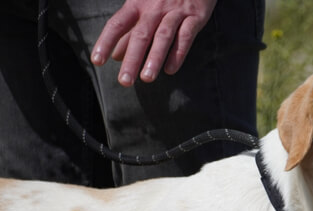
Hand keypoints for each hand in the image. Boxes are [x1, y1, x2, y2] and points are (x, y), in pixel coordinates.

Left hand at [91, 0, 217, 86]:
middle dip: (132, 59)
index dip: (106, 42)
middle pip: (140, 35)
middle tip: (125, 81)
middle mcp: (154, 8)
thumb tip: (116, 55)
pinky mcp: (195, 17)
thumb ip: (130, 31)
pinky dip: (178, 54)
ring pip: (163, 36)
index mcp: (137, 4)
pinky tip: (171, 70)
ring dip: (154, 58)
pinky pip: (186, 37)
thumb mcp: (144, 6)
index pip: (117, 24)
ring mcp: (175, 12)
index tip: (97, 61)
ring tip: (146, 78)